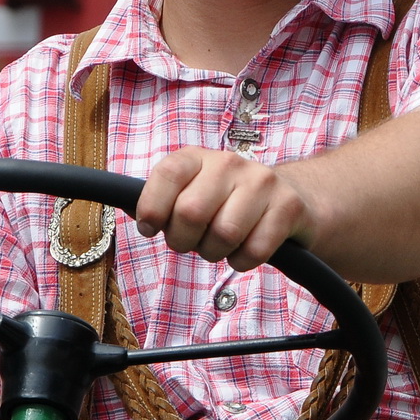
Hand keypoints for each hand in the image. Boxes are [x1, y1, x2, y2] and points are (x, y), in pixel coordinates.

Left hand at [136, 147, 313, 272]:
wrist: (290, 199)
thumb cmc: (227, 203)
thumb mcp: (191, 192)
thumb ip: (159, 201)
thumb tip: (130, 208)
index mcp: (199, 157)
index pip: (168, 173)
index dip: (152, 206)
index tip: (150, 227)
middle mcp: (230, 163)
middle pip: (191, 212)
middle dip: (184, 240)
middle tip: (192, 242)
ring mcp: (262, 182)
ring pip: (224, 234)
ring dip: (215, 252)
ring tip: (220, 244)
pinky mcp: (288, 206)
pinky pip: (254, 251)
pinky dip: (243, 261)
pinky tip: (245, 249)